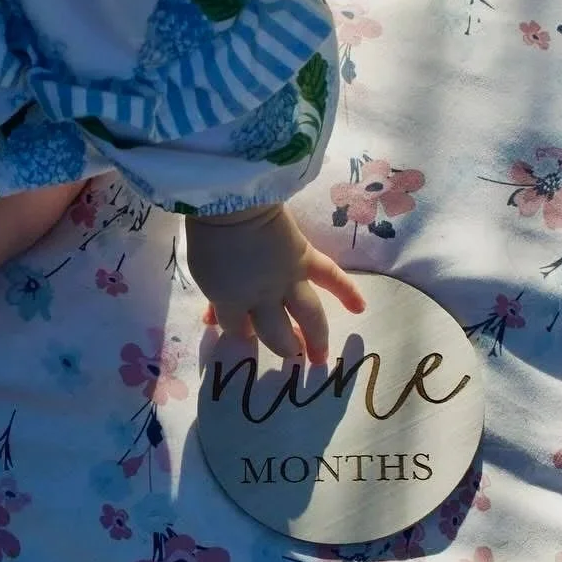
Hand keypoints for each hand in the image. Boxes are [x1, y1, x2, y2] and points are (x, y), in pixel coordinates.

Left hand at [186, 204, 364, 364]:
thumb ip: (213, 298)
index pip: (236, 328)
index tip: (243, 332)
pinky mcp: (306, 259)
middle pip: (274, 332)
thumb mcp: (201, 271)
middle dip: (283, 346)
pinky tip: (360, 308)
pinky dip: (348, 292)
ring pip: (307, 316)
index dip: (239, 332)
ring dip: (316, 338)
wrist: (234, 203)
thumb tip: (211, 319)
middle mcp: (263, 299)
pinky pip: (331, 278)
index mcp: (231, 300)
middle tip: (292, 355)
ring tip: (320, 357)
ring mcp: (288, 280)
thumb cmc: (209, 234)